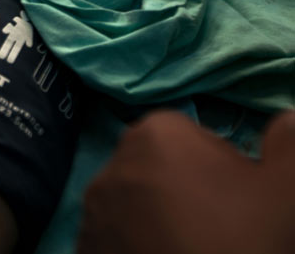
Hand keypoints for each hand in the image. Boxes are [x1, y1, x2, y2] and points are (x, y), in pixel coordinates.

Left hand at [78, 110, 294, 253]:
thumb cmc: (243, 244)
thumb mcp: (287, 193)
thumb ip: (290, 144)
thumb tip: (287, 117)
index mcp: (156, 134)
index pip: (193, 137)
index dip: (223, 168)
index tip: (242, 201)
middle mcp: (112, 165)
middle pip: (161, 170)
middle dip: (189, 194)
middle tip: (224, 232)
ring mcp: (92, 212)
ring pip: (137, 206)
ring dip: (160, 222)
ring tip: (196, 250)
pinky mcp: (84, 250)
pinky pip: (117, 239)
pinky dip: (137, 247)